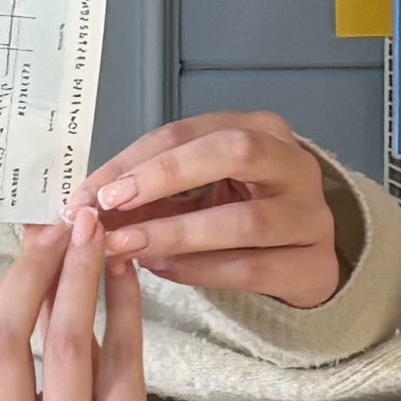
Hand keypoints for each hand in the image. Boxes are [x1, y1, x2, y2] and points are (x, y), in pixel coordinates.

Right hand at [0, 218, 211, 400]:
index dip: (5, 286)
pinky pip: (121, 359)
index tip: (34, 240)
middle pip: (9, 344)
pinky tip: (126, 271)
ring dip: (80, 278)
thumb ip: (37, 337)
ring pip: (67, 347)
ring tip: (96, 234)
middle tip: (61, 226)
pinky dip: (123, 306)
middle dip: (33, 274)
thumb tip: (38, 243)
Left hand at [82, 112, 350, 310]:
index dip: (135, 160)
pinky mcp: (314, 265)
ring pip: (244, 220)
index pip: (189, 132)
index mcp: (260, 130)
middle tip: (112, 205)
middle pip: (234, 152)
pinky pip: (252, 268)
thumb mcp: (199, 191)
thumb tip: (86, 205)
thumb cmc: (242, 212)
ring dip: (177, 234)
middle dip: (165, 176)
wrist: (303, 260)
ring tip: (129, 246)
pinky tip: (163, 270)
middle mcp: (293, 164)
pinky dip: (201, 270)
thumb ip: (151, 194)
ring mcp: (310, 216)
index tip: (91, 191)